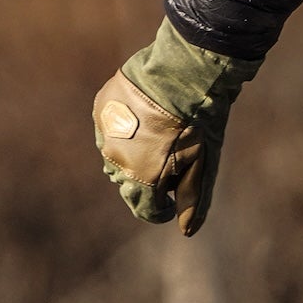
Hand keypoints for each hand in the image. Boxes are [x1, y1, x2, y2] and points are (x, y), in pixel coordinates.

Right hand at [92, 19, 256, 234]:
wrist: (183, 72)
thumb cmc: (200, 121)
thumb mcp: (202, 164)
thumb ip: (192, 200)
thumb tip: (186, 230)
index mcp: (142, 179)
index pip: (144, 209)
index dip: (159, 211)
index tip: (169, 205)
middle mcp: (116, 161)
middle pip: (127, 184)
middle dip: (146, 182)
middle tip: (169, 164)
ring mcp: (104, 134)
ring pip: (114, 158)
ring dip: (131, 157)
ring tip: (157, 140)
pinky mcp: (101, 109)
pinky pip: (108, 131)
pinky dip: (123, 132)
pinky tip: (143, 120)